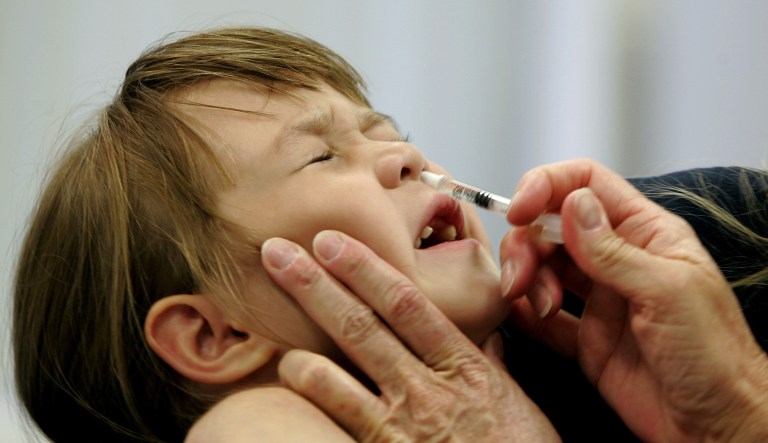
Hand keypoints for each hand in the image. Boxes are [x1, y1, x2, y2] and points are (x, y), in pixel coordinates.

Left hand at [261, 231, 560, 442]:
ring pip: (333, 376)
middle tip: (276, 252)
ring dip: (296, 347)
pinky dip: (309, 394)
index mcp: (462, 366)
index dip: (364, 268)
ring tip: (267, 324)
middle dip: (315, 285)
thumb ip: (491, 365)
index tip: (332, 242)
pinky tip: (288, 377)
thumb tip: (486, 338)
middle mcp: (426, 391)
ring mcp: (401, 426)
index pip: (405, 304)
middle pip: (360, 327)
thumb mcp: (516, 403)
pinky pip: (336, 419)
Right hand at [500, 159, 767, 441]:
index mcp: (646, 234)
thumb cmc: (717, 359)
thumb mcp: (667, 292)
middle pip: (552, 226)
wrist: (717, 428)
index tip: (518, 210)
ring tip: (541, 306)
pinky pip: (540, 316)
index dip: (546, 186)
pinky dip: (523, 312)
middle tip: (521, 275)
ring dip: (526, 279)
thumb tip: (572, 202)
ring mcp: (599, 299)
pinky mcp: (584, 338)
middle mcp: (618, 260)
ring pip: (542, 266)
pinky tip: (520, 315)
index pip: (587, 184)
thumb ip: (614, 250)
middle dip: (527, 244)